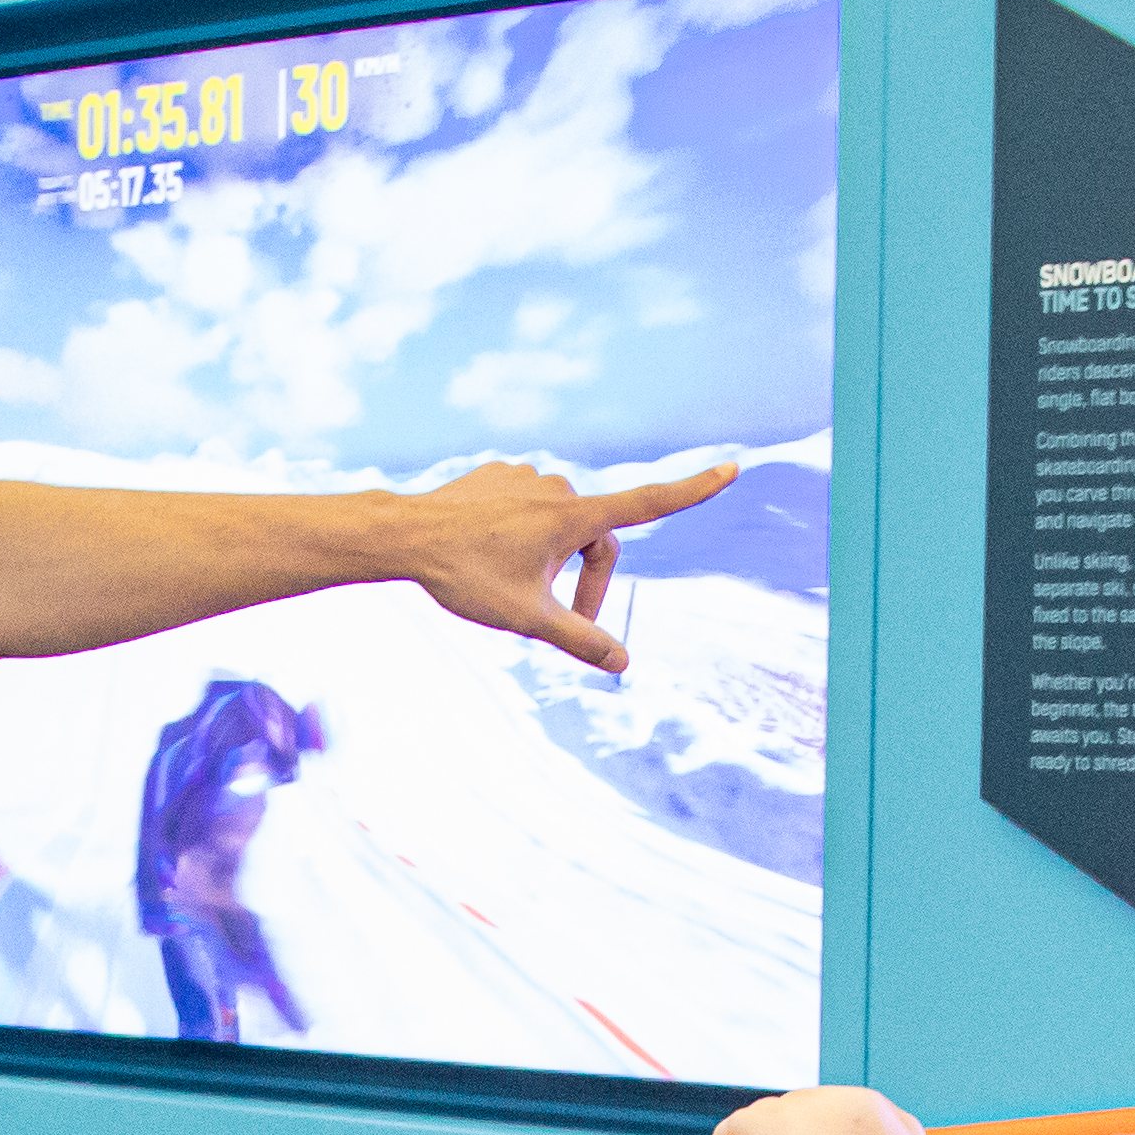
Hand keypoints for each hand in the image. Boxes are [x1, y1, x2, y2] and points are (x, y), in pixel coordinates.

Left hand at [391, 455, 734, 672]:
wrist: (403, 535)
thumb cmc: (465, 577)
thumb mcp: (528, 619)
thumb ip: (580, 641)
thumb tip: (623, 663)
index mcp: (573, 516)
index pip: (648, 504)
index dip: (692, 491)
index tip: (732, 470)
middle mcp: (557, 487)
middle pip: (595, 542)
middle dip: (585, 584)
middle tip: (558, 625)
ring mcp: (527, 477)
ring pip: (559, 529)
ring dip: (551, 562)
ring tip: (509, 588)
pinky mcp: (500, 474)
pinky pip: (527, 513)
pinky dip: (522, 540)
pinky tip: (487, 557)